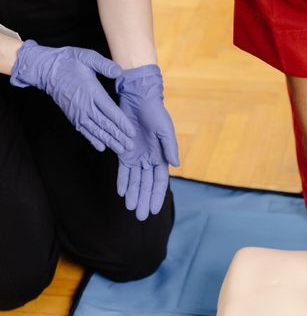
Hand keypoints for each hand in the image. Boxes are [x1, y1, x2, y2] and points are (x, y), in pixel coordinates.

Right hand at [9, 40, 134, 153]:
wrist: (46, 69)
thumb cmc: (68, 62)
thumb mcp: (87, 57)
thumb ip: (104, 65)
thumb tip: (119, 71)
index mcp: (92, 92)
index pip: (110, 111)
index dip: (122, 123)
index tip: (132, 133)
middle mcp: (85, 105)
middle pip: (105, 125)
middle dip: (119, 137)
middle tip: (130, 147)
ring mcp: (78, 112)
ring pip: (96, 130)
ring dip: (109, 141)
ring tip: (120, 150)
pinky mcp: (72, 116)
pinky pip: (84, 130)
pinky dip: (93, 139)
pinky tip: (101, 147)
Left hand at [115, 65, 179, 220]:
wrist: (138, 98)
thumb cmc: (155, 112)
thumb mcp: (164, 129)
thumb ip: (170, 147)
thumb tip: (176, 165)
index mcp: (162, 156)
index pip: (159, 181)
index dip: (156, 196)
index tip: (154, 210)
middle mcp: (149, 159)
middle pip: (146, 185)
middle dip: (144, 200)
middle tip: (140, 217)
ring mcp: (136, 155)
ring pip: (134, 180)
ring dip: (133, 194)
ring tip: (130, 209)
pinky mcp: (124, 150)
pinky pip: (123, 170)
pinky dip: (122, 181)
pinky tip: (121, 193)